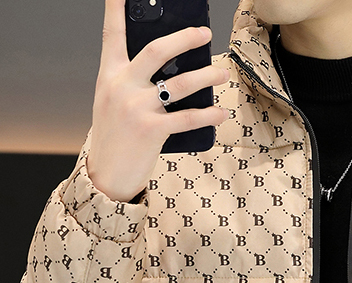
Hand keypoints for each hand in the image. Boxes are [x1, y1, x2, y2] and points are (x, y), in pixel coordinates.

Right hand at [87, 0, 229, 202]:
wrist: (107, 175)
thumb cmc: (115, 137)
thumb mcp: (114, 102)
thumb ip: (133, 82)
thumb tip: (171, 70)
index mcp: (109, 75)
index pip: (112, 34)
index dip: (117, 9)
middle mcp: (122, 86)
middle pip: (157, 50)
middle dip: (184, 39)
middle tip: (204, 33)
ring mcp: (137, 108)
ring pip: (180, 84)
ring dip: (207, 76)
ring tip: (222, 73)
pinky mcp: (152, 130)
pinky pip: (187, 118)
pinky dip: (208, 114)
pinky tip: (220, 112)